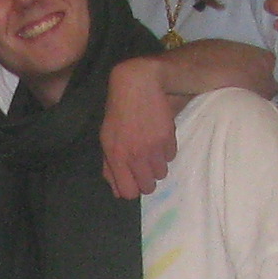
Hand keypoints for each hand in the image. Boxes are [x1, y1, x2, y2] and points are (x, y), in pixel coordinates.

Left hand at [101, 56, 179, 198]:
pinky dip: (165, 151)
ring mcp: (154, 148)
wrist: (137, 86)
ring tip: (150, 148)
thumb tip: (117, 191)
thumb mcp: (106, 139)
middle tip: (143, 166)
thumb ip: (110, 167)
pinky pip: (171, 157)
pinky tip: (158, 137)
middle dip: (146, 180)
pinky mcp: (169, 138)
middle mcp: (136, 156)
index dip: (132, 189)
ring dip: (156, 165)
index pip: (129, 193)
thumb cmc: (118, 113)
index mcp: (117, 157)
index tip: (132, 180)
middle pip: (148, 187)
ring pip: (162, 174)